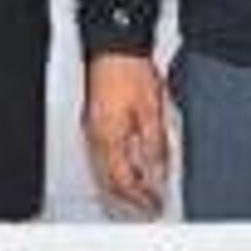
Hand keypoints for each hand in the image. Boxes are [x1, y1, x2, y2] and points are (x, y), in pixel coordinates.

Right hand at [83, 52, 169, 214]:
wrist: (114, 44)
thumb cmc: (129, 70)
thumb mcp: (151, 110)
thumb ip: (155, 145)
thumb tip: (158, 171)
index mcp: (109, 139)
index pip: (123, 182)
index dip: (140, 198)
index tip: (155, 205)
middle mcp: (96, 138)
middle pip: (109, 180)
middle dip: (128, 197)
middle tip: (148, 205)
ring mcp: (92, 128)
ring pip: (103, 169)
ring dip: (121, 183)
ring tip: (141, 189)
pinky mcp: (94, 118)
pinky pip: (100, 154)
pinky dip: (115, 166)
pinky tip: (128, 163)